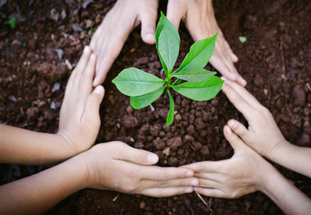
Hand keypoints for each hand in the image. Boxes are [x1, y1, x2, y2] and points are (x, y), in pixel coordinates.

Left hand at [58, 46, 104, 155]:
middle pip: (78, 75)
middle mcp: (73, 97)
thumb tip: (100, 87)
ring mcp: (69, 100)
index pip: (86, 77)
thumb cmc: (82, 136)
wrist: (66, 146)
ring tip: (83, 57)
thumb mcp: (91, 121)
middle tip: (88, 48)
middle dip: (84, 60)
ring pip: (74, 79)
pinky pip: (71, 85)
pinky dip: (75, 76)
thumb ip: (94, 103)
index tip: (93, 52)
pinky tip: (77, 75)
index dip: (90, 64)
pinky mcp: (68, 105)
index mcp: (80, 99)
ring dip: (79, 66)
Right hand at [83, 141, 197, 196]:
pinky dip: (164, 192)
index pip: (162, 174)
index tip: (192, 172)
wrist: (82, 172)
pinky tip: (170, 190)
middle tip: (198, 183)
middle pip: (164, 186)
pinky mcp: (130, 189)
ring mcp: (133, 189)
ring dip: (175, 190)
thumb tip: (156, 159)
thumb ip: (138, 155)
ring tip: (189, 189)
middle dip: (182, 184)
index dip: (178, 174)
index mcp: (134, 173)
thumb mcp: (117, 149)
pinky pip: (152, 193)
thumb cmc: (99, 156)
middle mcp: (136, 184)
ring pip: (159, 192)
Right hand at [90, 0, 157, 85]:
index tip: (95, 82)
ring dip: (91, 61)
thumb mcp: (150, 12)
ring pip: (96, 46)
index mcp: (119, 29)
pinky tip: (90, 54)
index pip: (109, 53)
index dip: (102, 68)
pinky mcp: (108, 22)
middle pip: (100, 53)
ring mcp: (107, 25)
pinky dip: (92, 48)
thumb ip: (149, 27)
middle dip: (93, 70)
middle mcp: (110, 29)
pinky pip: (97, 38)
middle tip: (87, 86)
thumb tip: (150, 41)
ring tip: (85, 74)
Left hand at [166, 0, 245, 85]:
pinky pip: (223, 41)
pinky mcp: (212, 24)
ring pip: (225, 50)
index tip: (232, 80)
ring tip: (240, 75)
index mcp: (199, 31)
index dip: (222, 68)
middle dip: (232, 71)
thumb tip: (162, 40)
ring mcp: (213, 28)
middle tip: (243, 84)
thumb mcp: (173, 7)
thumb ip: (170, 24)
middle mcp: (209, 32)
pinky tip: (233, 56)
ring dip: (232, 64)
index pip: (213, 54)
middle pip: (223, 55)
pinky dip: (229, 51)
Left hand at [183, 125, 271, 197]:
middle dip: (188, 175)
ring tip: (182, 181)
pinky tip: (195, 189)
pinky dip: (203, 191)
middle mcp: (223, 179)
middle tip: (176, 174)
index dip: (190, 166)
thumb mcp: (244, 147)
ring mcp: (225, 188)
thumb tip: (226, 126)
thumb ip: (234, 137)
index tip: (180, 166)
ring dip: (193, 183)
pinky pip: (212, 193)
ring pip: (205, 186)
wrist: (266, 179)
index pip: (202, 167)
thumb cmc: (256, 161)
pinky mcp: (229, 194)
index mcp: (224, 167)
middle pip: (201, 176)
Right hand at [222, 78, 284, 156]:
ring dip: (238, 86)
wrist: (279, 148)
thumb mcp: (249, 141)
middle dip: (232, 84)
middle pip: (243, 93)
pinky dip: (243, 92)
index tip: (220, 83)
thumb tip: (228, 122)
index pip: (238, 100)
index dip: (228, 91)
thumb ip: (239, 131)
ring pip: (248, 94)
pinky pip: (251, 98)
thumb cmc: (262, 146)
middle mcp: (259, 109)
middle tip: (221, 77)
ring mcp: (263, 109)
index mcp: (254, 115)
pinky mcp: (264, 111)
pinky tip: (240, 90)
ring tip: (228, 80)